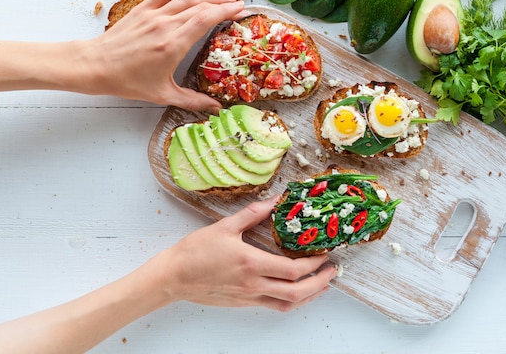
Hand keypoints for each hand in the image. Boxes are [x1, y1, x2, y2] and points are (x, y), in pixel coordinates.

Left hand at [89, 0, 248, 112]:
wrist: (95, 66)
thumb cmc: (126, 81)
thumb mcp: (162, 94)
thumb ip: (192, 100)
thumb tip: (215, 108)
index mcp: (173, 45)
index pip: (206, 20)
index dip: (225, 12)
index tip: (240, 11)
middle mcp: (165, 26)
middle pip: (201, 7)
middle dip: (223, 3)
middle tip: (238, 5)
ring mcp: (153, 15)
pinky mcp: (142, 10)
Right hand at [152, 195, 337, 310]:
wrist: (173, 277)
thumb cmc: (195, 252)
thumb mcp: (224, 226)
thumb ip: (252, 214)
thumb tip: (273, 200)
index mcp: (251, 263)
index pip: (293, 270)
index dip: (314, 265)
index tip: (324, 255)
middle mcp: (253, 284)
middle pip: (297, 292)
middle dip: (319, 283)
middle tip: (332, 271)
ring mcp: (249, 297)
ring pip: (287, 304)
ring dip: (309, 296)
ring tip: (322, 285)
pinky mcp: (243, 303)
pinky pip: (273, 306)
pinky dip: (290, 301)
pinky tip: (295, 293)